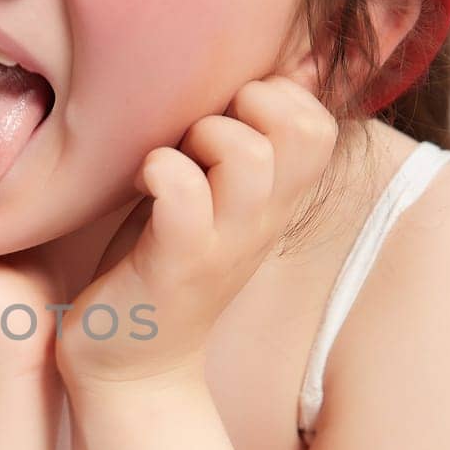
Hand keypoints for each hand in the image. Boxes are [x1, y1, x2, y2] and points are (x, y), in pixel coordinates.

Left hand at [54, 76, 338, 391]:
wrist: (131, 368)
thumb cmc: (160, 266)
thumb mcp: (209, 201)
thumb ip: (225, 150)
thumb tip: (224, 82)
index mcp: (273, 202)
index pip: (317, 123)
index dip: (274, 97)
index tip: (224, 119)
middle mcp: (261, 221)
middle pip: (300, 129)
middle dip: (245, 106)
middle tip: (199, 136)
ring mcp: (222, 244)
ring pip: (246, 155)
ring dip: (200, 137)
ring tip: (168, 161)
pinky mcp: (175, 264)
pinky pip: (182, 193)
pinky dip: (158, 170)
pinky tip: (140, 183)